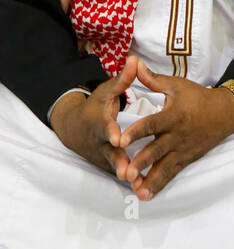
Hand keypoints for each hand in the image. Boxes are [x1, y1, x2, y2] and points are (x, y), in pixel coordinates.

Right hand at [49, 54, 137, 179]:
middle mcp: (99, 142)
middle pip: (108, 153)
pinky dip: (129, 181)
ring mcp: (102, 155)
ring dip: (125, 175)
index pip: (104, 127)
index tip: (118, 138)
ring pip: (114, 167)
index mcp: (98, 122)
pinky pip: (119, 173)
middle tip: (127, 171)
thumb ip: (123, 79)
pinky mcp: (107, 165)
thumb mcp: (107, 91)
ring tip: (138, 184)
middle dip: (117, 161)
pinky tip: (143, 189)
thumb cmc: (96, 106)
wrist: (75, 128)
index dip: (111, 132)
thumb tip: (134, 59)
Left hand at [116, 59, 233, 200]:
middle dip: (142, 163)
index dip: (137, 131)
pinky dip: (159, 185)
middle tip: (126, 173)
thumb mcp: (177, 85)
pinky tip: (146, 195)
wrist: (224, 113)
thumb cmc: (197, 97)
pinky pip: (171, 174)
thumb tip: (134, 64)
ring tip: (136, 192)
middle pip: (157, 150)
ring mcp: (182, 149)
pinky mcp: (185, 159)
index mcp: (173, 115)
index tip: (122, 139)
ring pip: (164, 167)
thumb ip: (153, 80)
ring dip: (150, 180)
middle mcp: (177, 135)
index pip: (152, 124)